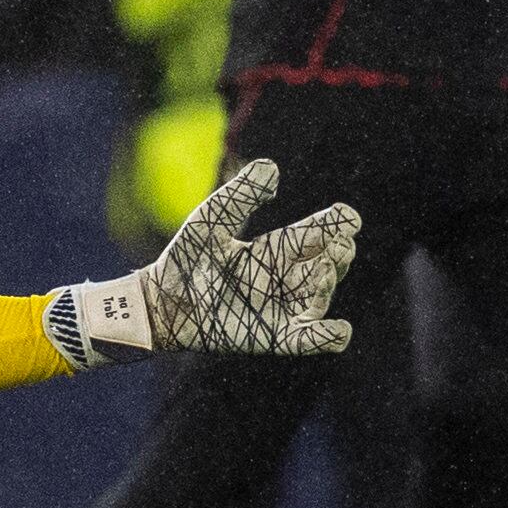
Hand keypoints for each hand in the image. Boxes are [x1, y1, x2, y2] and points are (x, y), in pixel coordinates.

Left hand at [50, 159, 358, 365]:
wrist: (160, 301)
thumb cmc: (185, 258)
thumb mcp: (212, 221)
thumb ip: (240, 196)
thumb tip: (271, 167)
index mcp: (274, 250)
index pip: (314, 235)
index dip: (334, 225)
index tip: (347, 216)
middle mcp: (284, 279)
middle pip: (328, 265)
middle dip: (340, 253)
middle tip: (340, 243)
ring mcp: (282, 309)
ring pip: (322, 297)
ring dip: (330, 285)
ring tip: (325, 269)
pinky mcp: (274, 337)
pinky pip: (312, 341)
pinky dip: (330, 337)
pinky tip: (338, 328)